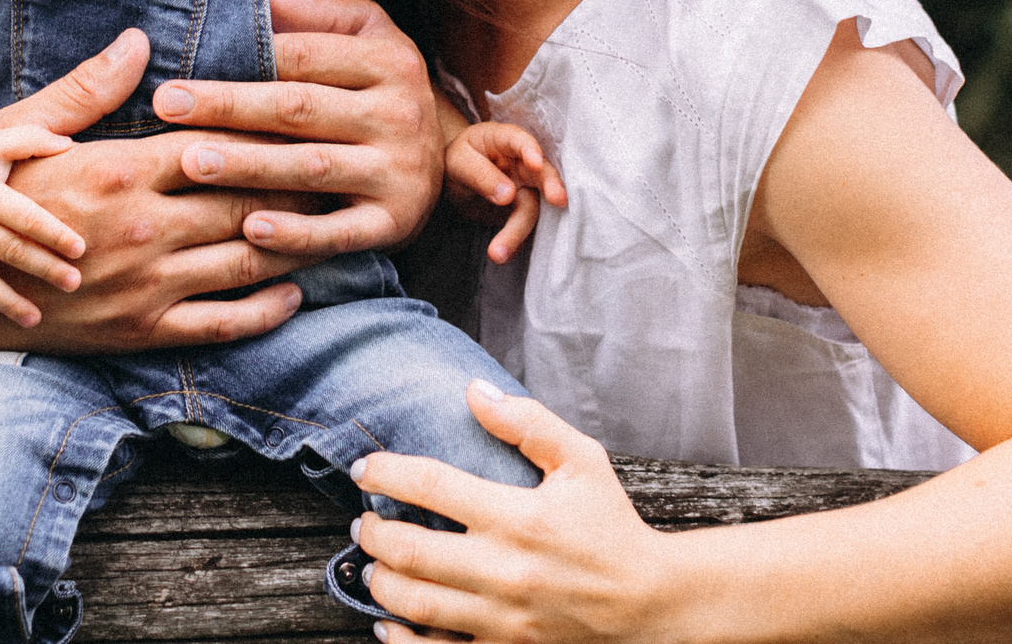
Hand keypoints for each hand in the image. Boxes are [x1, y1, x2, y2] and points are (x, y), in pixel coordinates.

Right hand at [0, 28, 306, 350]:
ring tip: (331, 223)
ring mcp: (146, 285)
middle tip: (338, 167)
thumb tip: (138, 41)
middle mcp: (141, 228)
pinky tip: (294, 291)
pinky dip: (267, 310)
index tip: (304, 118)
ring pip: (245, 261)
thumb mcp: (29, 130)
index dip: (265, 131)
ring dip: (294, 243)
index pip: (217, 143)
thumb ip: (90, 89)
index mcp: (119, 170)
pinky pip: (223, 323)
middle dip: (297, 185)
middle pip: (245, 200)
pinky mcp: (143, 331)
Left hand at [143, 0, 442, 256]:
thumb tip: (268, 4)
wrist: (452, 163)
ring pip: (311, 168)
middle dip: (229, 106)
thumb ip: (322, 13)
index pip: (306, 57)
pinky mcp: (393, 222)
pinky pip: (338, 231)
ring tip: (191, 162)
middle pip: (299, 108)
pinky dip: (295, 233)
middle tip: (167, 106)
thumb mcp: (372, 35)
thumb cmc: (383, 90)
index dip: (243, 58)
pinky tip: (249, 228)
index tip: (179, 67)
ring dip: (248, 166)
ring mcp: (398, 172)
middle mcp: (399, 114)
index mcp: (390, 61)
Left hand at [353, 383, 679, 643]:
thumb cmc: (610, 526)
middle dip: (374, 533)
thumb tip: (474, 392)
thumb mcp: (582, 461)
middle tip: (364, 521)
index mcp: (519, 517)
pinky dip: (403, 641)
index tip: (364, 469)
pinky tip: (389, 623)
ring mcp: (503, 617)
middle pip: (411, 551)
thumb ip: (529, 422)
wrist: (646, 602)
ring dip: (380, 582)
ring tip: (373, 564)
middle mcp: (505, 569)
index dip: (386, 472)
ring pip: (417, 603)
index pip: (432, 485)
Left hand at [446, 122, 567, 264]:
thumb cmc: (458, 161)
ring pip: (532, 208)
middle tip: (559, 201)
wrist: (455, 181)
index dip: (530, 149)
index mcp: (503, 140)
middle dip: (551, 187)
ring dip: (518, 231)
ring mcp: (526, 188)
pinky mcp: (523, 211)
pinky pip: (525, 228)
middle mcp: (522, 163)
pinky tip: (502, 255)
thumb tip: (508, 195)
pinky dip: (515, 243)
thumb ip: (480, 174)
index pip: (519, 140)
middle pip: (541, 174)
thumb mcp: (458, 162)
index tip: (537, 163)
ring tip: (497, 254)